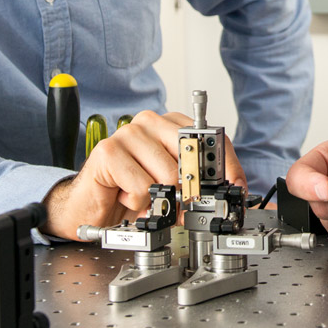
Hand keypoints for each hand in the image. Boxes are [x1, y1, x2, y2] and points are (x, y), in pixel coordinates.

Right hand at [42, 109, 245, 239]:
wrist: (91, 204)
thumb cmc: (131, 190)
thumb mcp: (173, 183)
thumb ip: (198, 178)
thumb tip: (230, 187)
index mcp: (171, 125)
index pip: (212, 138)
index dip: (227, 167)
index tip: (236, 188)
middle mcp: (150, 123)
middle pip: (192, 158)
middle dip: (191, 189)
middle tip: (180, 205)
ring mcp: (128, 133)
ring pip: (168, 175)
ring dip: (159, 199)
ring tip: (144, 197)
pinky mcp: (109, 151)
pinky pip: (143, 187)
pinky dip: (137, 202)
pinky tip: (125, 195)